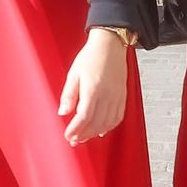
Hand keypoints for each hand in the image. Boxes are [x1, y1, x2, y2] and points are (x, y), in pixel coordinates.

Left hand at [60, 29, 129, 145]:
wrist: (110, 45)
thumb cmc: (90, 57)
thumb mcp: (73, 74)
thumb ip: (68, 95)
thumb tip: (63, 112)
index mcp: (93, 89)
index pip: (84, 116)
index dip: (76, 129)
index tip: (68, 136)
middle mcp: (107, 95)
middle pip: (96, 123)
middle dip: (84, 135)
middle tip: (74, 141)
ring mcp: (117, 96)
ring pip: (108, 122)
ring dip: (96, 133)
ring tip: (84, 138)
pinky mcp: (123, 96)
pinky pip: (118, 116)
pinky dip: (110, 126)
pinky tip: (102, 131)